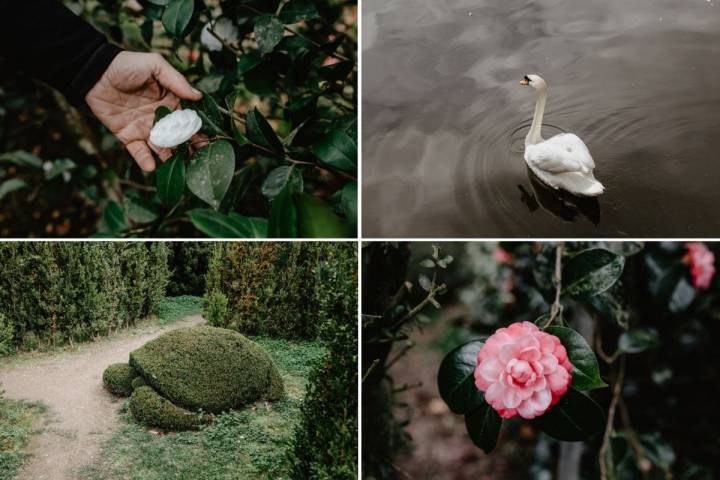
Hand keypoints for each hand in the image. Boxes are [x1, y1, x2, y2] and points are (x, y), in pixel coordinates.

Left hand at [85, 51, 201, 171]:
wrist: (94, 72)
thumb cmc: (125, 64)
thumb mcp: (154, 65)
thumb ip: (176, 80)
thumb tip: (198, 96)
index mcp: (171, 101)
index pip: (188, 118)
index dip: (199, 129)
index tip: (210, 139)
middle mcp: (161, 117)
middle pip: (179, 137)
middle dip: (189, 148)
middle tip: (200, 159)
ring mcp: (145, 128)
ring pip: (162, 147)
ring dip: (171, 158)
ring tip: (180, 166)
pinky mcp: (128, 136)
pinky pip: (139, 152)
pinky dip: (145, 160)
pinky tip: (152, 166)